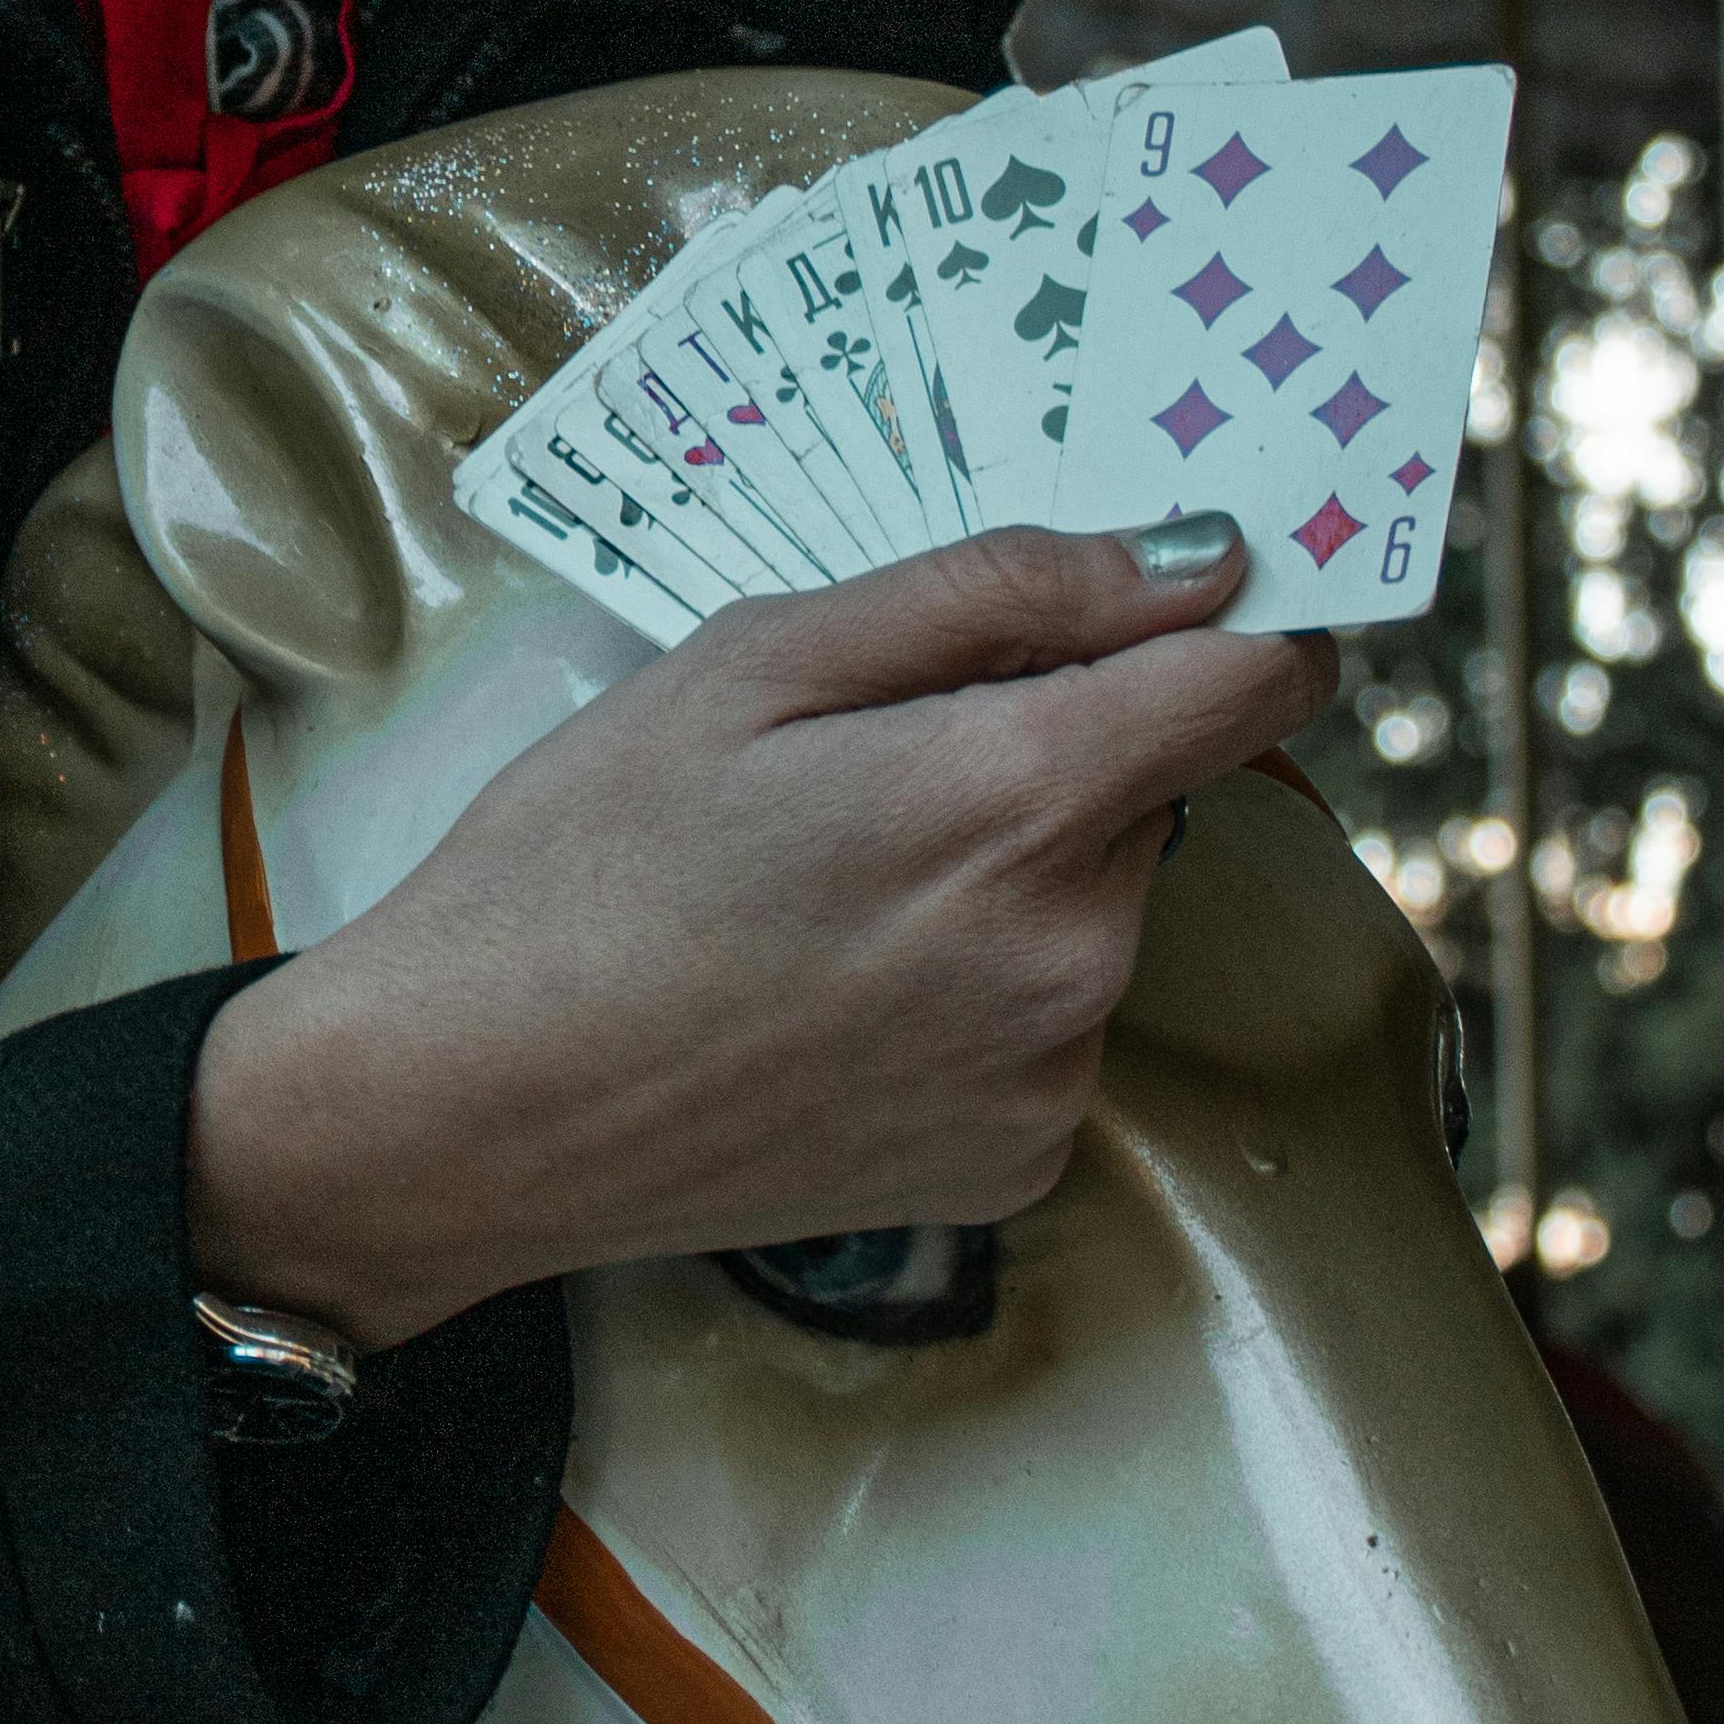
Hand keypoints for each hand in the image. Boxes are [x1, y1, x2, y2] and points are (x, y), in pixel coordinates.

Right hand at [187, 519, 1329, 1346]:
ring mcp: (1051, 1073)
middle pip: (1154, 789)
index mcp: (1016, 798)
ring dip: (1010, 875)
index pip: (1257, 680)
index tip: (1176, 598)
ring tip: (820, 892)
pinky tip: (832, 994)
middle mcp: (1073, 950)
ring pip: (1096, 907)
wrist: (467, 1108)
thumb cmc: (579, 865)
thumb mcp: (750, 661)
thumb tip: (1176, 561)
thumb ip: (986, 593)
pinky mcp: (1017, 1162)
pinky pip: (1049, 1025)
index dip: (1234, 618)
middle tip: (863, 766)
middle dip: (1052, 752)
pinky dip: (976, 992)